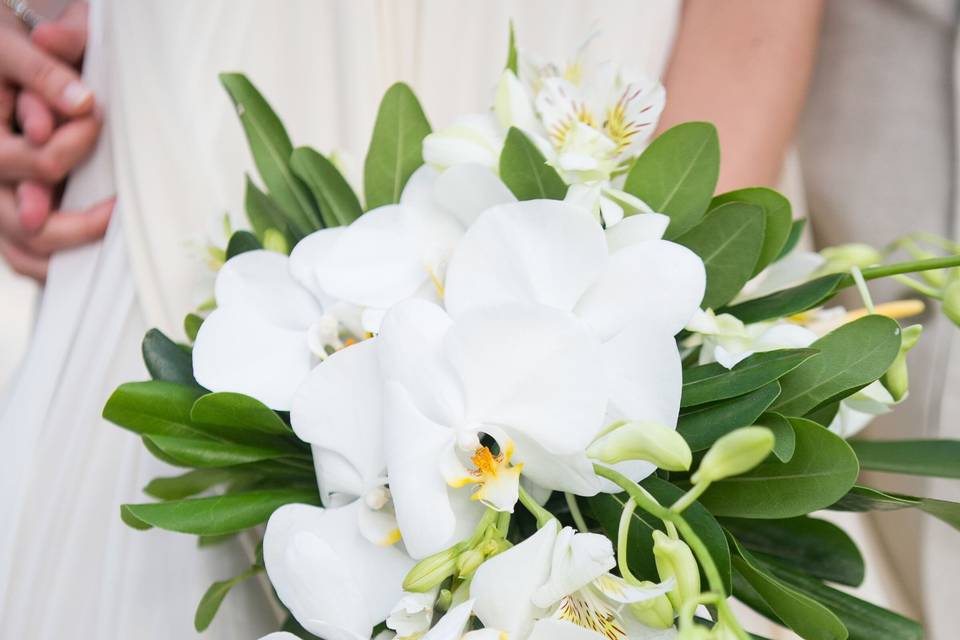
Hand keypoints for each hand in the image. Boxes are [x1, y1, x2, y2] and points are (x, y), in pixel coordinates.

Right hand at [0, 2, 110, 280]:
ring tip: (112, 244)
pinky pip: (25, 257)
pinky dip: (57, 266)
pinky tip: (92, 262)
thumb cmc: (5, 58)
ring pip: (24, 251)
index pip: (36, 161)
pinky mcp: (6, 217)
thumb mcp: (12, 49)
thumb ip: (45, 72)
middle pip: (26, 224)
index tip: (97, 120)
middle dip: (80, 222)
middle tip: (118, 210)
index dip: (71, 147)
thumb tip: (84, 103)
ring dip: (68, 255)